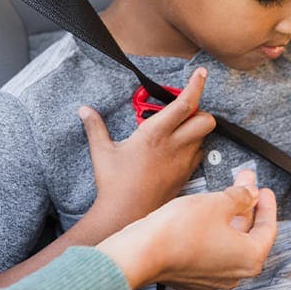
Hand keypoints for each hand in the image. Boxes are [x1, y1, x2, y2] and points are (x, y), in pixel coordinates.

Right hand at [78, 67, 215, 236]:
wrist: (125, 216)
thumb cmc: (113, 184)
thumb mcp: (102, 152)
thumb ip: (95, 127)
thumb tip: (84, 109)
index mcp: (154, 134)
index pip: (184, 104)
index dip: (196, 85)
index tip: (201, 73)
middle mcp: (174, 146)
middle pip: (206, 120)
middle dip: (200, 111)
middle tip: (183, 112)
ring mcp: (182, 163)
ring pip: (204, 138)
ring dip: (197, 130)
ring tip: (177, 131)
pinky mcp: (185, 177)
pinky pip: (198, 156)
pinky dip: (193, 148)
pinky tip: (176, 150)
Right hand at [97, 169, 276, 289]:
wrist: (143, 252)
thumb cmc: (180, 230)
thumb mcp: (217, 203)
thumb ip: (240, 197)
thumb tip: (250, 195)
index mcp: (250, 257)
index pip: (267, 228)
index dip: (266, 205)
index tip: (264, 190)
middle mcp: (235, 273)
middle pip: (248, 234)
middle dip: (246, 205)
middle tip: (244, 183)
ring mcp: (213, 277)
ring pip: (229, 241)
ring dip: (229, 216)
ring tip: (224, 192)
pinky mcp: (193, 275)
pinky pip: (212, 250)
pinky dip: (214, 230)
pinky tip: (207, 213)